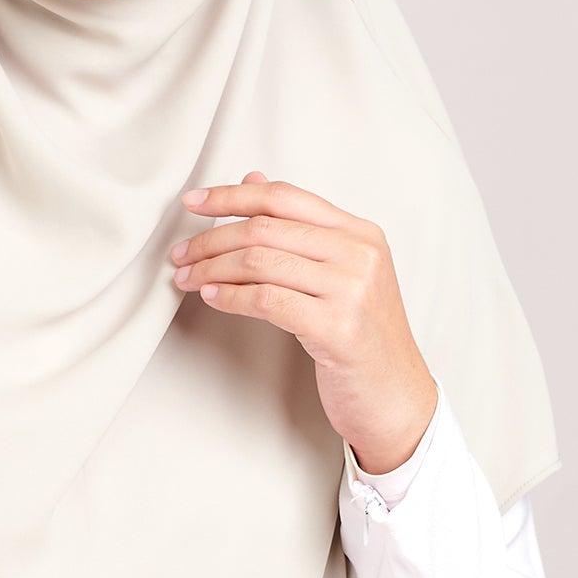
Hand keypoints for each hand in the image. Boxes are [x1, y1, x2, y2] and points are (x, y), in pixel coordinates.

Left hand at [169, 170, 437, 473]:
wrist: (396, 397)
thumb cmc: (362, 337)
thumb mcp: (338, 274)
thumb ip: (299, 229)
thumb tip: (251, 180)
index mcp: (360, 233)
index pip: (284, 197)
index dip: (231, 196)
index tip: (193, 202)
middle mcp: (360, 254)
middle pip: (265, 229)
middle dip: (211, 239)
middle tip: (180, 254)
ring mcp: (352, 290)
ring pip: (260, 262)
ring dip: (212, 269)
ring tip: (187, 279)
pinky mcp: (338, 327)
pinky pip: (266, 300)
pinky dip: (231, 297)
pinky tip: (213, 299)